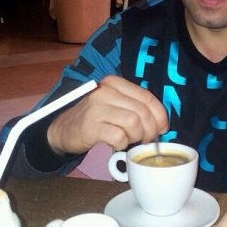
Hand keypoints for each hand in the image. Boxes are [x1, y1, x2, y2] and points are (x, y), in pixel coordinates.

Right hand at [47, 75, 168, 153]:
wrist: (64, 129)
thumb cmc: (95, 118)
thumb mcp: (115, 104)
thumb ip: (135, 107)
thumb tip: (161, 124)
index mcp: (115, 83)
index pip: (147, 97)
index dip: (160, 115)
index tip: (162, 128)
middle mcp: (106, 91)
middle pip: (142, 111)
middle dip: (150, 130)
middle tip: (146, 140)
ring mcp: (96, 107)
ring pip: (133, 122)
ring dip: (135, 136)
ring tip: (128, 139)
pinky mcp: (90, 125)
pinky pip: (118, 136)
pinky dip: (122, 144)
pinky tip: (115, 143)